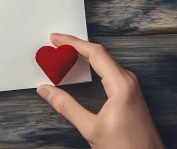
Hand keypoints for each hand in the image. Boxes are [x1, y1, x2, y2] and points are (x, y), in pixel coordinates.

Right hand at [37, 33, 163, 148]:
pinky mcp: (129, 94)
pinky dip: (91, 66)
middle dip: (76, 46)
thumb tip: (46, 90)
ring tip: (64, 54)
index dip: (73, 42)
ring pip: (104, 62)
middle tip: (55, 44)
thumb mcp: (91, 128)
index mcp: (121, 85)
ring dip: (83, 55)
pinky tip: (82, 69)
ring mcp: (130, 87)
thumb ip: (66, 107)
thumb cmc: (127, 147)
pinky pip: (108, 71)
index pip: (95, 53)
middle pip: (99, 54)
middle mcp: (128, 81)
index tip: (56, 38)